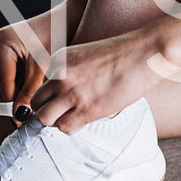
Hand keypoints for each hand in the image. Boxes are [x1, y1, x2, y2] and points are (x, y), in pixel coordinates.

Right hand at [0, 15, 52, 125]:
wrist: (63, 21)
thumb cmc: (55, 40)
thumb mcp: (42, 68)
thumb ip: (30, 92)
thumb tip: (19, 116)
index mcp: (2, 43)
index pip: (2, 84)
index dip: (11, 104)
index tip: (22, 119)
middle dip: (5, 100)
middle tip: (22, 113)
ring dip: (10, 93)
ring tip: (28, 100)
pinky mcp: (3, 50)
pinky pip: (2, 74)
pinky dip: (14, 84)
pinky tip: (28, 89)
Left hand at [28, 29, 163, 134]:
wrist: (145, 52)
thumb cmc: (123, 54)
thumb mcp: (87, 56)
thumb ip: (72, 73)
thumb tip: (67, 94)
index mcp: (59, 60)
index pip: (40, 86)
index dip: (52, 96)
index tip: (65, 99)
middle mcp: (60, 76)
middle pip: (36, 103)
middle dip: (47, 110)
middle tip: (64, 112)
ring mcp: (72, 92)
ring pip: (44, 118)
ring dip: (56, 121)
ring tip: (73, 116)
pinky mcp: (87, 108)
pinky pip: (64, 127)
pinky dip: (71, 128)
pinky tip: (85, 119)